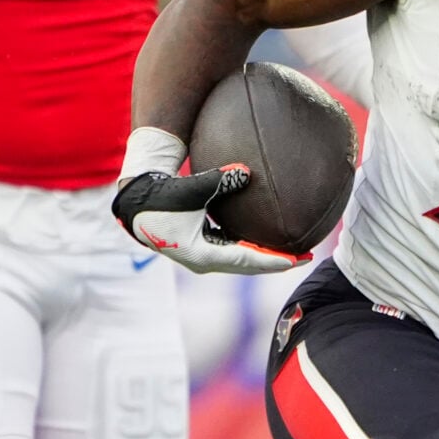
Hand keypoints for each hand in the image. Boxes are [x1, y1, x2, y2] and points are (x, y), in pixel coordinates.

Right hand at [113, 165, 304, 274]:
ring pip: (241, 260)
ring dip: (265, 256)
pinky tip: (265, 238)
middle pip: (249, 266)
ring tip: (291, 251)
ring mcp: (201, 255)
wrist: (134, 201)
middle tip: (305, 256)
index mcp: (202, 254)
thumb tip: (247, 172)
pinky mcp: (199, 246)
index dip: (274, 261)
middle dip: (277, 262)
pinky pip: (232, 250)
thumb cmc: (159, 196)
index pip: (247, 261)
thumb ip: (220, 181)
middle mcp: (204, 260)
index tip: (298, 259)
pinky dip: (250, 248)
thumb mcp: (191, 188)